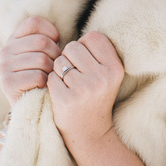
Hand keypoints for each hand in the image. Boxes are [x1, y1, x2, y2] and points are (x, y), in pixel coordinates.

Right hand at [0, 16, 60, 106]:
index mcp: (14, 38)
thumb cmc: (45, 76)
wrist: (35, 106)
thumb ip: (47, 39)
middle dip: (56, 55)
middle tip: (56, 66)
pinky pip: (37, 76)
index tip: (56, 45)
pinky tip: (43, 86)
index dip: (51, 32)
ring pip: (41, 59)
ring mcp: (4, 66)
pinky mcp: (8, 83)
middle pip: (41, 41)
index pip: (34, 23)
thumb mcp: (45, 53)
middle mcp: (5, 50)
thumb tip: (59, 35)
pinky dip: (46, 83)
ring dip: (52, 70)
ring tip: (50, 77)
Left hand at [47, 31, 124, 148]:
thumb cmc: (95, 95)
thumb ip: (97, 52)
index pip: (93, 37)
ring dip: (59, 71)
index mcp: (115, 67)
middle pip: (73, 47)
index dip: (84, 46)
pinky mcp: (66, 99)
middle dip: (69, 58)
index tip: (86, 61)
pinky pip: (50, 77)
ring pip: (59, 61)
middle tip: (76, 76)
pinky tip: (62, 94)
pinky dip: (52, 83)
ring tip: (70, 85)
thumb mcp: (107, 74)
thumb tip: (77, 33)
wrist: (90, 132)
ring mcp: (84, 89)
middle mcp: (102, 77)